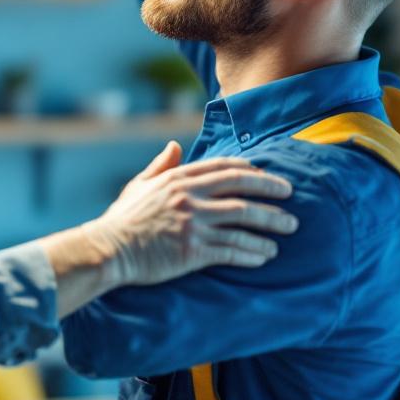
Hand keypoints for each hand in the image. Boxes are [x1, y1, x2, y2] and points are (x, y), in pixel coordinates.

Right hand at [85, 141, 298, 285]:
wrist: (108, 250)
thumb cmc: (121, 219)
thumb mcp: (138, 185)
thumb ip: (160, 165)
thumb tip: (174, 145)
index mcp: (177, 178)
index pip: (224, 167)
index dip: (250, 170)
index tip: (267, 175)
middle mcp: (189, 196)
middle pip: (241, 189)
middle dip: (271, 191)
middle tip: (290, 196)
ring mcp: (193, 223)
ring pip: (244, 219)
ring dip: (271, 223)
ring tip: (288, 228)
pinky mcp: (194, 251)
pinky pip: (233, 249)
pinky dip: (253, 251)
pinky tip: (266, 255)